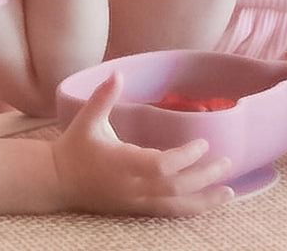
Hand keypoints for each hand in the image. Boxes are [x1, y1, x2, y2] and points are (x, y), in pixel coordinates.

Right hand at [52, 72, 233, 215]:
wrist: (57, 182)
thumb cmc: (74, 146)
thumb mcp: (87, 119)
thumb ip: (103, 97)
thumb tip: (118, 73)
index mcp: (121, 163)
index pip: (160, 165)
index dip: (185, 157)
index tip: (203, 142)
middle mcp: (131, 187)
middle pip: (174, 187)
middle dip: (204, 177)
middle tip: (228, 161)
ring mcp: (134, 202)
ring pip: (174, 207)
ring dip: (204, 200)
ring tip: (229, 192)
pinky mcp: (136, 210)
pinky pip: (168, 213)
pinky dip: (190, 209)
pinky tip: (208, 203)